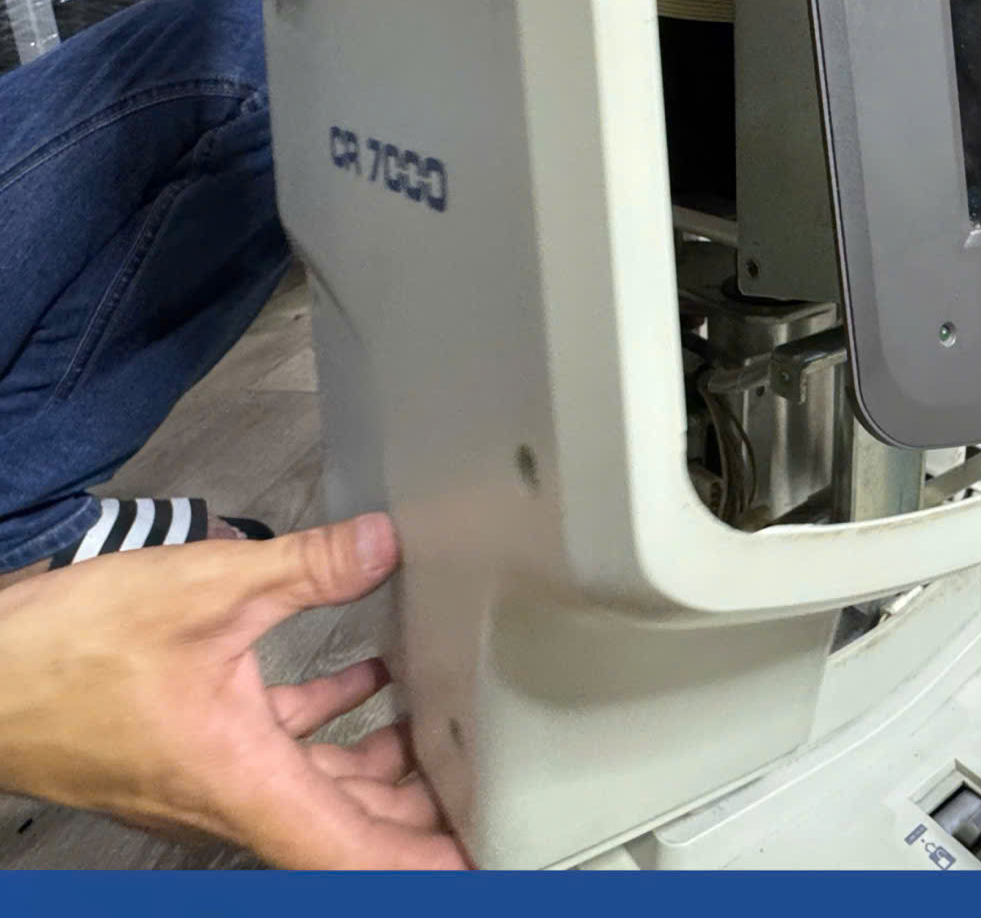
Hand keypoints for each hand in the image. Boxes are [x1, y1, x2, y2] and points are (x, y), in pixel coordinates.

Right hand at [0, 513, 464, 868]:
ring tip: (439, 730)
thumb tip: (383, 545)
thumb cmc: (67, 653)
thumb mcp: (207, 592)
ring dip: (381, 768)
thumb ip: (308, 569)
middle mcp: (233, 798)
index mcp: (245, 784)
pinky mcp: (196, 749)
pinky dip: (331, 723)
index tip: (479, 868)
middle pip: (348, 827)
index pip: (354, 854)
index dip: (423, 868)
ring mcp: (213, 779)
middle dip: (418, 814)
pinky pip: (284, 749)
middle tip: (478, 787)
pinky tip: (365, 682)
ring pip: (319, 789)